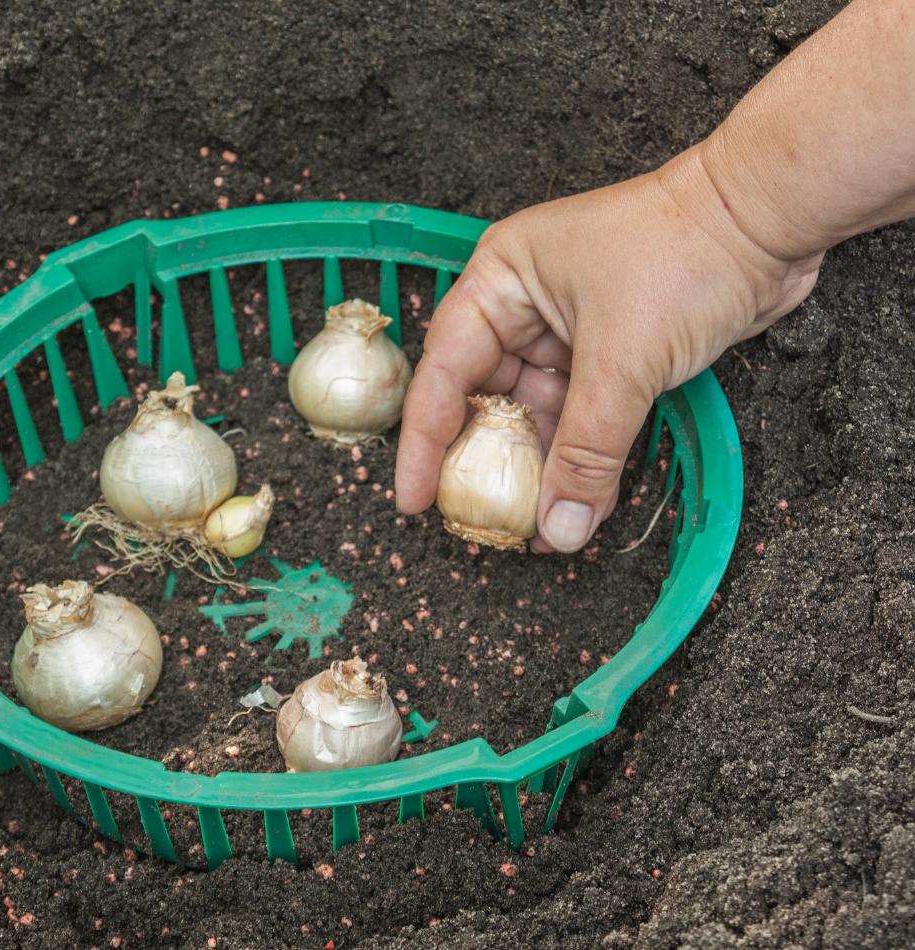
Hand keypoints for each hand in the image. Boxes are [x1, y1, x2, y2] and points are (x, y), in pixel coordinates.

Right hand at [395, 144, 823, 552]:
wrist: (771, 218)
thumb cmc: (686, 252)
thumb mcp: (623, 361)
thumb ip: (587, 452)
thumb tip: (559, 529)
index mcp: (500, 281)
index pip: (444, 373)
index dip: (425, 442)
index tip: (415, 500)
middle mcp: (523, 305)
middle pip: (485, 399)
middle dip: (488, 464)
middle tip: (478, 521)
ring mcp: (568, 330)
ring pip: (536, 414)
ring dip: (541, 470)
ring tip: (536, 527)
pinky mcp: (610, 352)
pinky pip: (581, 417)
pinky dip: (581, 458)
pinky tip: (579, 504)